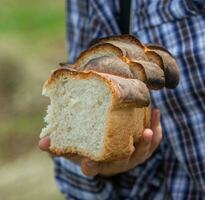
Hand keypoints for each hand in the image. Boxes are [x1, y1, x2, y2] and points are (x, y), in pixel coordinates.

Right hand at [39, 109, 161, 175]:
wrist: (104, 149)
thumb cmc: (87, 147)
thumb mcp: (73, 146)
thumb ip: (60, 144)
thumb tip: (41, 143)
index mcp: (97, 164)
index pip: (93, 169)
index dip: (90, 166)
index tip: (87, 162)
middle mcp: (115, 163)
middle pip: (126, 161)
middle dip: (135, 150)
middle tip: (143, 135)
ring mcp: (130, 157)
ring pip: (143, 152)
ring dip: (150, 139)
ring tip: (152, 120)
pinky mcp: (140, 149)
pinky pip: (152, 142)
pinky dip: (156, 129)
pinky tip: (155, 112)